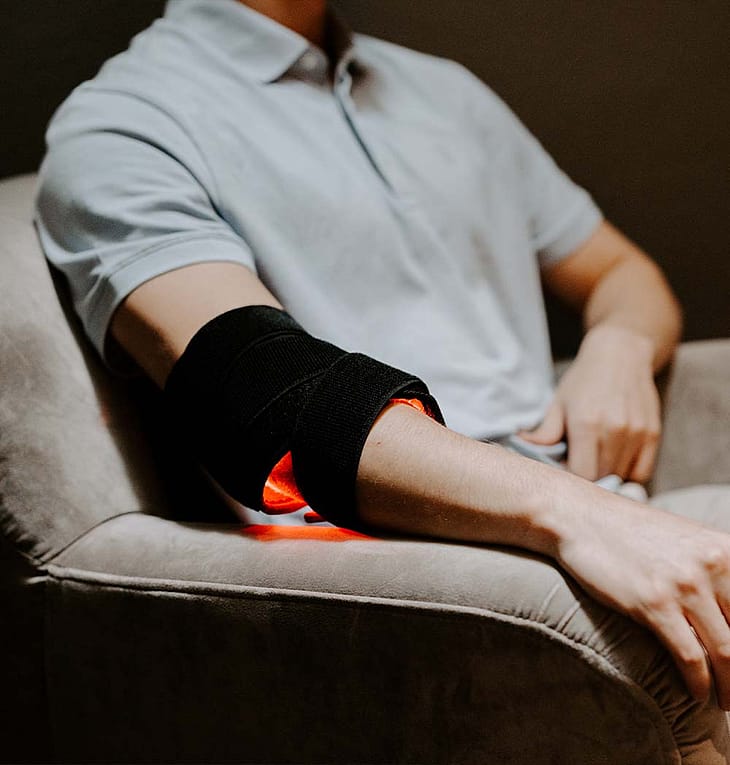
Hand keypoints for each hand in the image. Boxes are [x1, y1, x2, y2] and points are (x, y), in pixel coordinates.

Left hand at [520, 324, 660, 481]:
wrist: (620, 355)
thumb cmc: (583, 381)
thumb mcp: (558, 404)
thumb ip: (545, 433)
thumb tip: (521, 447)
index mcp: (586, 425)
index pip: (581, 475)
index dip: (570, 478)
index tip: (564, 470)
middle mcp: (614, 431)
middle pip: (601, 478)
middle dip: (587, 477)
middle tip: (577, 463)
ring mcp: (637, 433)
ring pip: (621, 476)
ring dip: (607, 474)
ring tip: (594, 457)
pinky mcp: (653, 434)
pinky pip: (642, 471)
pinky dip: (628, 472)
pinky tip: (614, 459)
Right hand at [556, 487, 729, 707]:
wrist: (580, 517)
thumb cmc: (632, 534)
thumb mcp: (688, 542)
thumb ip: (720, 572)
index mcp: (728, 548)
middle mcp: (714, 563)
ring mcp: (684, 583)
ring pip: (728, 653)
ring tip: (726, 701)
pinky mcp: (653, 602)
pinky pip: (691, 657)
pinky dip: (699, 684)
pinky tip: (697, 693)